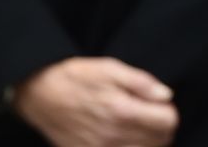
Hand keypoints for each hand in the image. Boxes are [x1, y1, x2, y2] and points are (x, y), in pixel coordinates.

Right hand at [11, 57, 178, 146]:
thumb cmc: (76, 78)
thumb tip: (167, 96)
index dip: (169, 112)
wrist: (39, 94)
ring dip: (147, 142)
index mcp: (122, 111)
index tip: (159, 105)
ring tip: (137, 128)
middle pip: (160, 142)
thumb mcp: (111, 69)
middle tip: (149, 116)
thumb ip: (143, 83)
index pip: (168, 122)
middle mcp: (112, 136)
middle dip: (161, 128)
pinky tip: (123, 139)